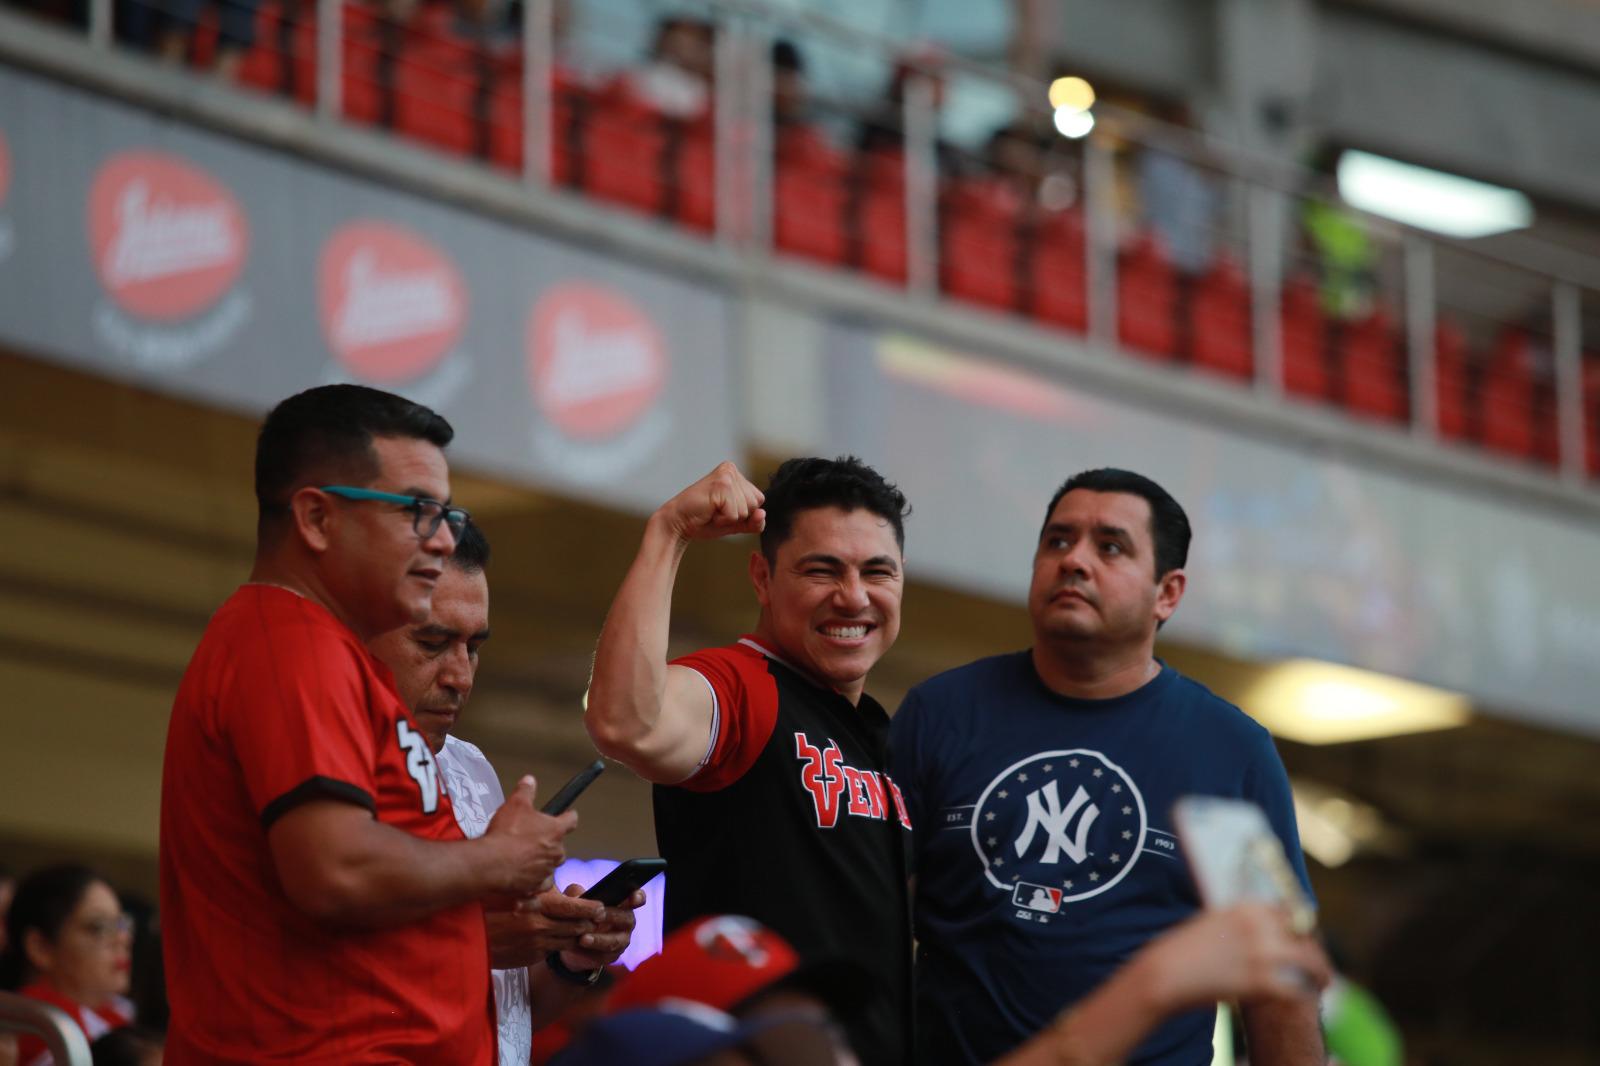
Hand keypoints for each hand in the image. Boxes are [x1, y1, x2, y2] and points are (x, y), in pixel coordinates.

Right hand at [482, 776, 577, 897]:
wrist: (492, 864)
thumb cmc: (506, 833)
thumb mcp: (515, 804)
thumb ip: (525, 791)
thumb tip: (530, 780)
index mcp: (556, 830)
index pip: (571, 820)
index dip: (568, 815)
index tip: (566, 814)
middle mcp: (556, 852)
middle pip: (559, 844)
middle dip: (548, 842)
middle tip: (531, 838)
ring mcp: (547, 871)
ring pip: (549, 864)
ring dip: (540, 860)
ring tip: (522, 856)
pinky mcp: (536, 886)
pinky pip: (540, 883)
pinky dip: (534, 879)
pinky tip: (522, 874)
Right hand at [484, 885, 607, 968]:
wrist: (469, 932)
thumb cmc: (492, 903)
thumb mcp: (518, 889)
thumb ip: (543, 889)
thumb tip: (565, 889)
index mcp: (539, 905)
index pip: (575, 908)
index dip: (591, 908)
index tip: (600, 907)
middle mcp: (540, 926)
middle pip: (577, 927)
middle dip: (589, 923)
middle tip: (598, 919)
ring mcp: (536, 944)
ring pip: (568, 941)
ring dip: (577, 935)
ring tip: (584, 929)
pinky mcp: (530, 957)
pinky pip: (553, 950)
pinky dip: (560, 944)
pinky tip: (561, 939)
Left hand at [557, 884, 644, 970]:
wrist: (570, 942)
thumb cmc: (579, 914)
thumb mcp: (574, 900)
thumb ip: (576, 893)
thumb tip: (577, 894)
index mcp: (622, 903)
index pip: (637, 898)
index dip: (638, 897)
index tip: (634, 898)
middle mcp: (626, 921)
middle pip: (627, 919)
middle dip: (611, 917)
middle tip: (596, 918)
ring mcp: (621, 940)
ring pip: (615, 940)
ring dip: (599, 939)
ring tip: (583, 938)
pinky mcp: (611, 956)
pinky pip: (605, 956)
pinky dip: (591, 952)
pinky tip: (579, 946)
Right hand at [656, 461, 764, 541]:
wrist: (678, 523)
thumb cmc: (704, 521)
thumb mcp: (735, 523)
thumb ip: (754, 522)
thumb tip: (762, 513)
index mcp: (736, 474)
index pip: (759, 500)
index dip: (743, 513)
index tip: (722, 510)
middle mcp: (732, 470)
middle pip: (755, 503)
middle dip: (737, 515)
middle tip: (715, 510)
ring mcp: (727, 476)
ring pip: (746, 509)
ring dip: (728, 518)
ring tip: (712, 510)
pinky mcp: (721, 486)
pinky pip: (735, 514)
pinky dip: (723, 519)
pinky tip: (709, 512)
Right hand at [1141, 903, 1331, 1011]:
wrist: (1166, 972)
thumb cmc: (1186, 949)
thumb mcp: (1216, 921)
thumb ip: (1245, 922)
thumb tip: (1268, 928)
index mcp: (1247, 907)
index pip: (1291, 909)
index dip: (1303, 925)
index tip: (1306, 935)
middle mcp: (1260, 925)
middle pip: (1306, 933)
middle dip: (1315, 948)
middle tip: (1319, 961)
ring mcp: (1263, 953)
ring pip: (1310, 960)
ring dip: (1320, 972)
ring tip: (1323, 980)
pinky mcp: (1262, 981)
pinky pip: (1298, 987)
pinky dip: (1305, 992)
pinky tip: (1306, 995)